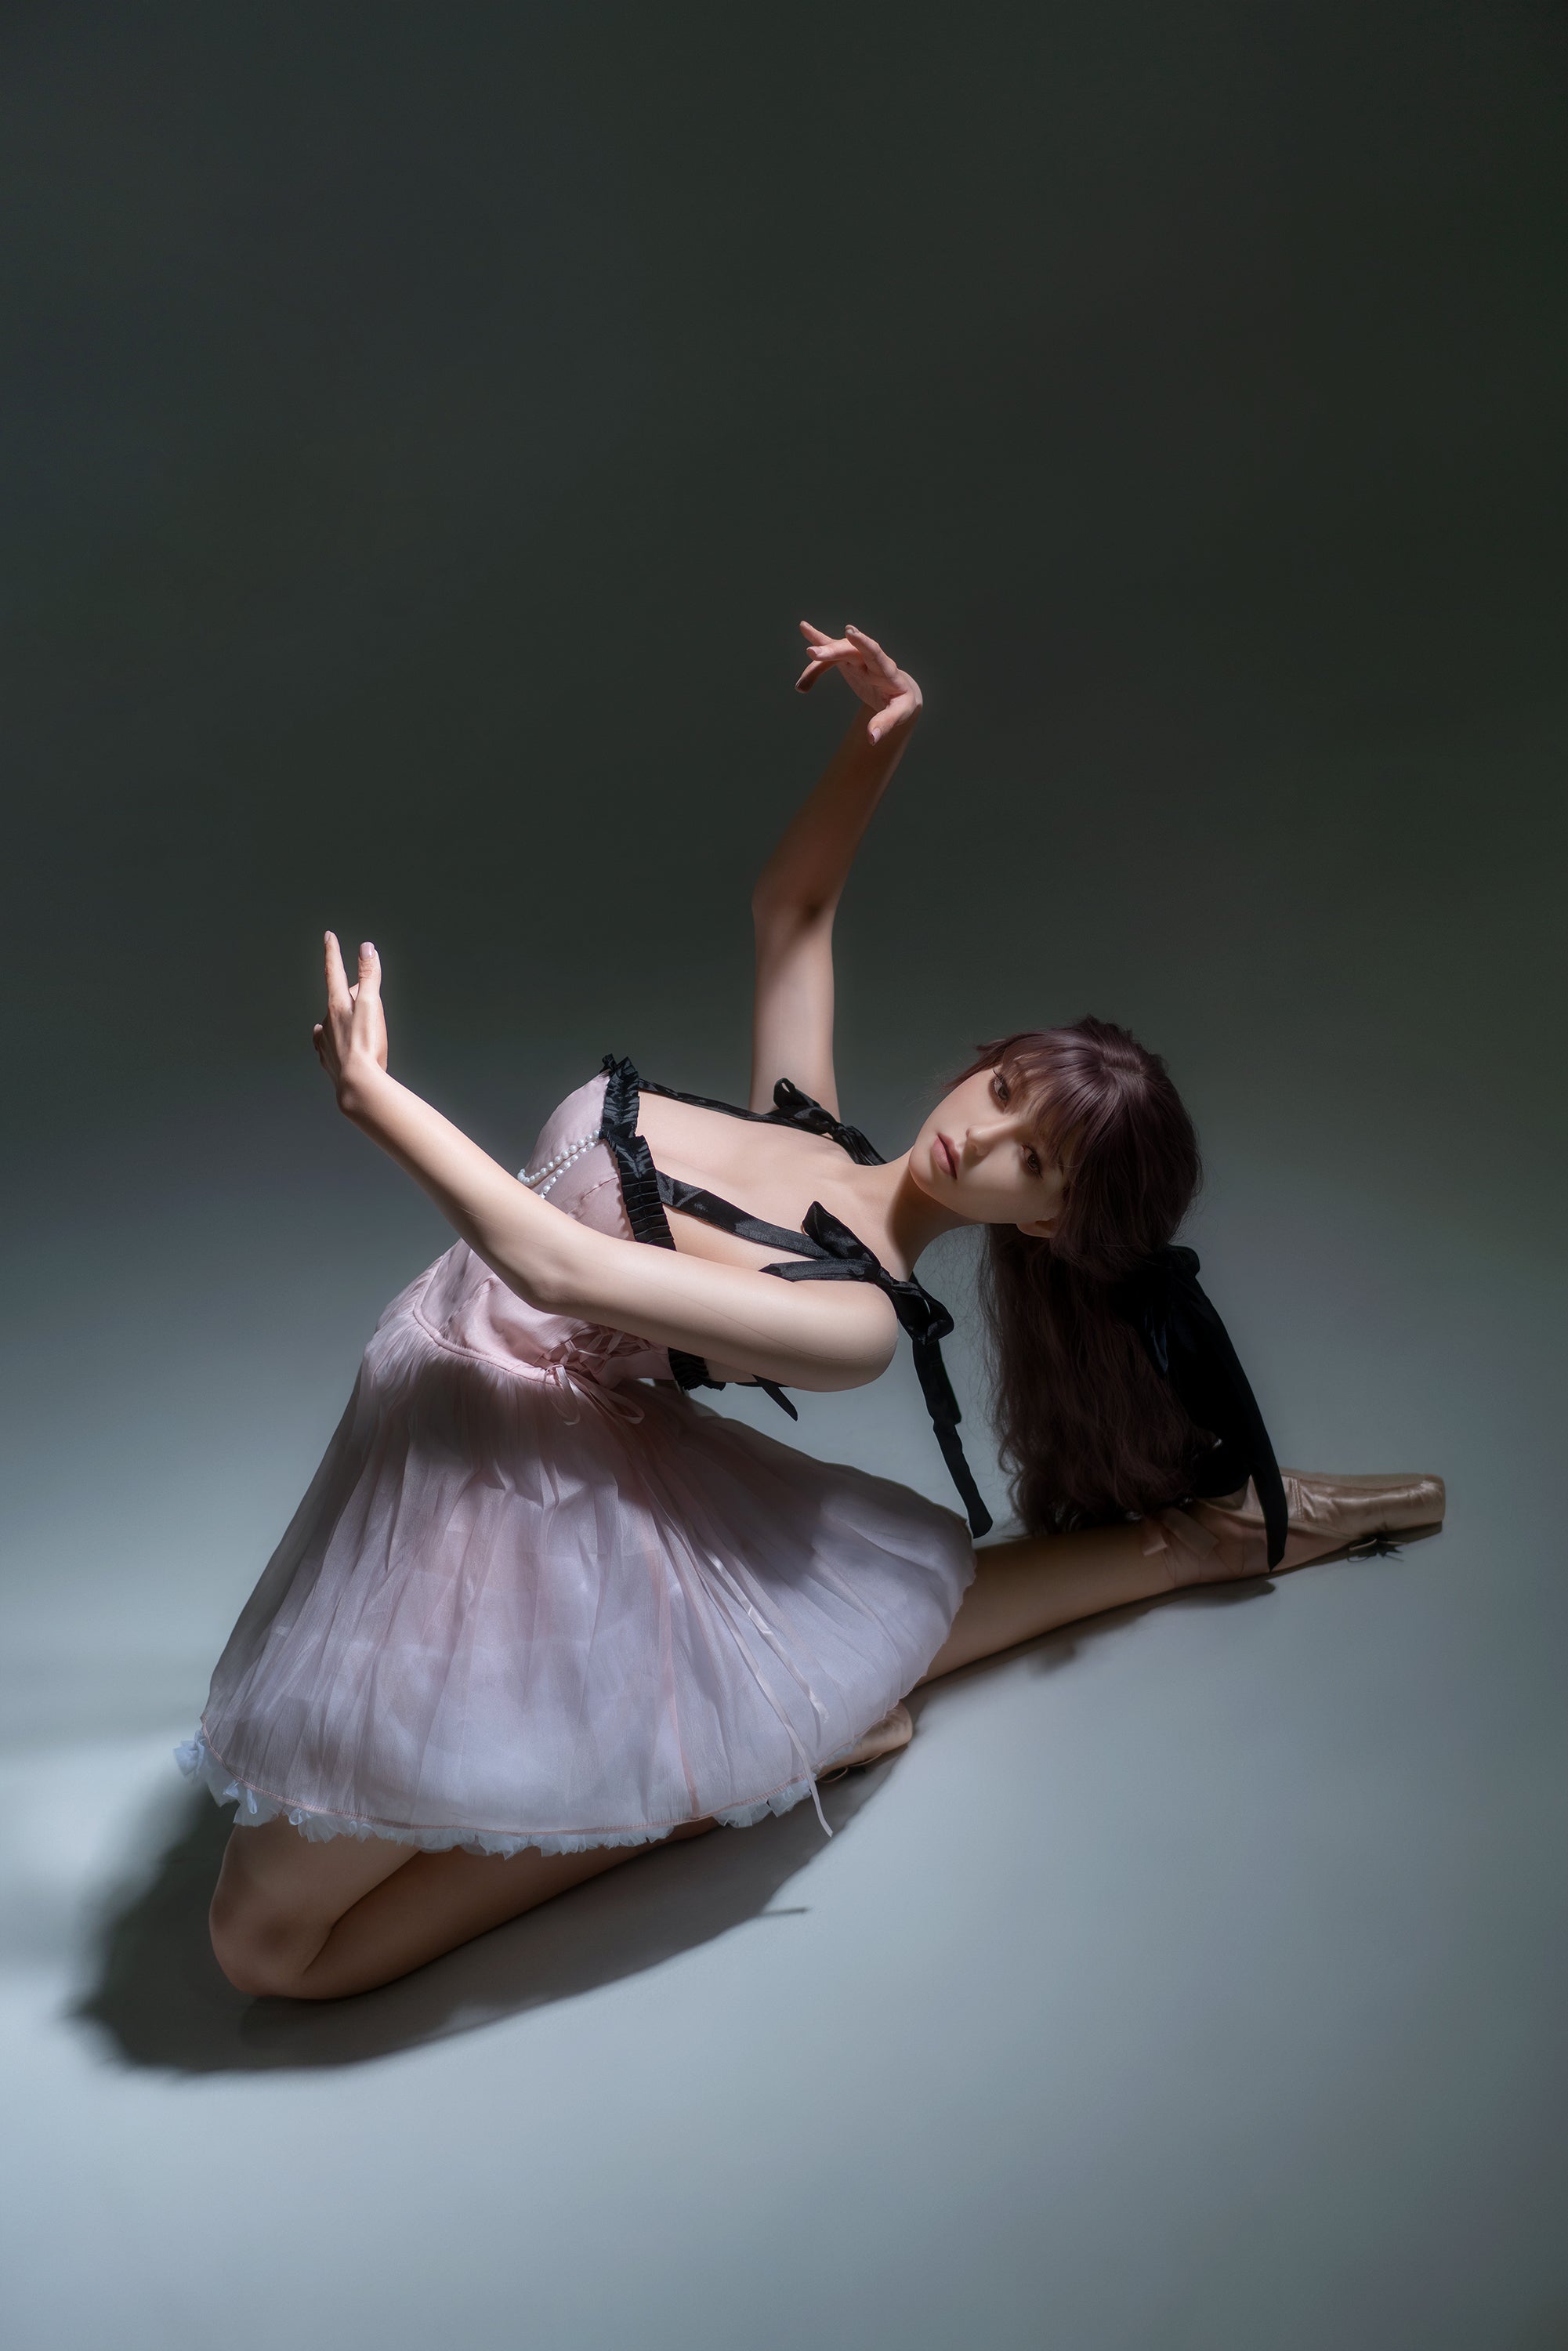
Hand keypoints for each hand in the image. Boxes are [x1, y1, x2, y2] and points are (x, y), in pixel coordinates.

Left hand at [313, 932, 388, 1108]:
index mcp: (337, 1005)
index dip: (333, 952)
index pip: (334, 971)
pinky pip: (329, 1043)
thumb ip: (370, 976)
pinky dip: (335, 1038)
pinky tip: (338, 1042)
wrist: (358, 1084)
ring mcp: (326, 1041)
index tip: (329, 937)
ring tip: (358, 1021)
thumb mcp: (372, 1006)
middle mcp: (327, 1021)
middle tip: (366, 991)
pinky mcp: (329, 1060)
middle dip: (352, 993)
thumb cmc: (367, 1046)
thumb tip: (366, 948)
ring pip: (334, 1021)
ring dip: (345, 1017)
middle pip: (339, 999)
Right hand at [794, 621, 921, 744]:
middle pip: (851, 651)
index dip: (863, 643)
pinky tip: (804, 627)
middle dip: (833, 652)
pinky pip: (831, 651)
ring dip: (819, 660)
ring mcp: (859, 657)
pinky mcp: (848, 659)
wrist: (898, 692)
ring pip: (837, 652)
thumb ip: (886, 724)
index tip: (850, 631)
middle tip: (813, 654)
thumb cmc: (900, 703)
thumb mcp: (899, 714)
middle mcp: (872, 660)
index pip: (876, 654)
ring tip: (801, 686)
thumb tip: (872, 739)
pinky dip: (817, 641)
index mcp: (887, 671)